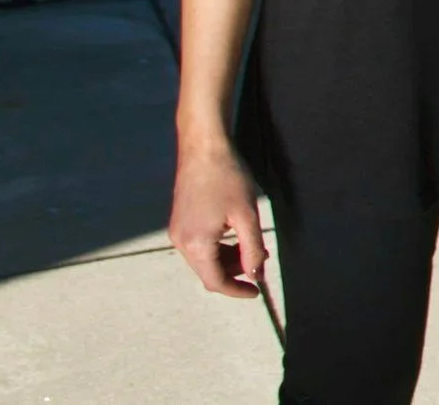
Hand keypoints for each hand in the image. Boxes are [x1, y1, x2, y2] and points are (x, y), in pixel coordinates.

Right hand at [168, 141, 265, 297]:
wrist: (203, 147)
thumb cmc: (227, 178)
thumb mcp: (247, 215)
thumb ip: (253, 248)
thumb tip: (256, 274)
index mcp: (196, 244)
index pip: (215, 281)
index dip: (237, 290)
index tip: (257, 291)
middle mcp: (180, 242)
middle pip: (208, 271)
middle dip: (235, 272)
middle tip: (261, 259)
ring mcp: (177, 232)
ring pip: (205, 259)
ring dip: (228, 258)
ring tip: (253, 245)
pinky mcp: (179, 222)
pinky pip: (199, 245)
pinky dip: (219, 246)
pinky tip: (236, 234)